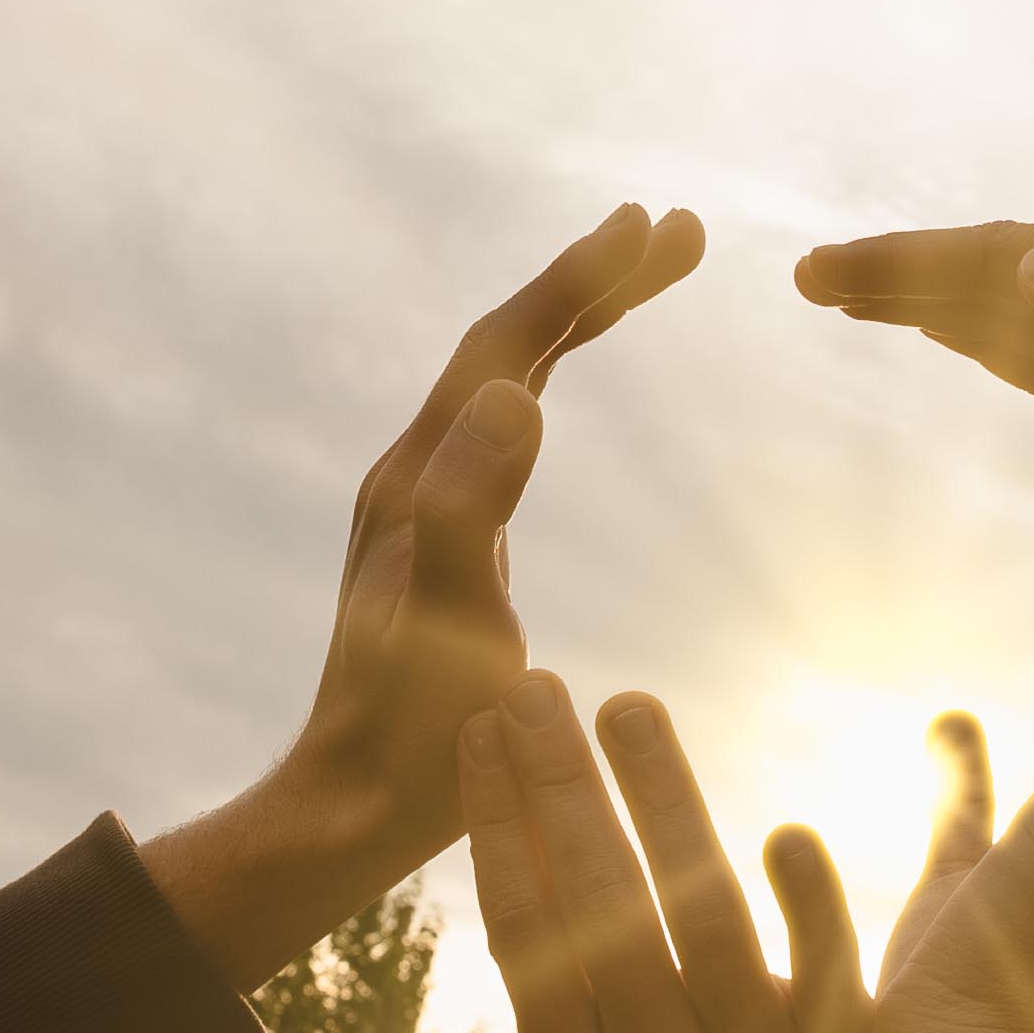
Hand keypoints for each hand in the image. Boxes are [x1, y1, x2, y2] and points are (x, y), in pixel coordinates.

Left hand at [140, 200, 701, 987]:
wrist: (354, 805)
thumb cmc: (411, 731)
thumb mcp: (448, 620)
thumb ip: (470, 509)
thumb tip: (512, 393)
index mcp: (419, 480)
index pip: (504, 348)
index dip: (579, 282)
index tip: (657, 226)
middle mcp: (414, 476)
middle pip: (506, 348)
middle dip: (590, 283)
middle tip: (679, 234)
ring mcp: (423, 507)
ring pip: (501, 382)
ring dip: (570, 323)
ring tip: (641, 281)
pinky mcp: (439, 544)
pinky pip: (498, 431)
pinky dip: (546, 381)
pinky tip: (558, 398)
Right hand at [461, 672, 872, 1032]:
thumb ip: (550, 969)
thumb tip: (507, 803)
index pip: (523, 930)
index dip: (495, 826)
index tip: (476, 733)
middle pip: (599, 910)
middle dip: (561, 790)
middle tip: (532, 686)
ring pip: (701, 918)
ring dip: (660, 801)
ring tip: (626, 707)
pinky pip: (820, 968)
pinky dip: (805, 902)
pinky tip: (784, 832)